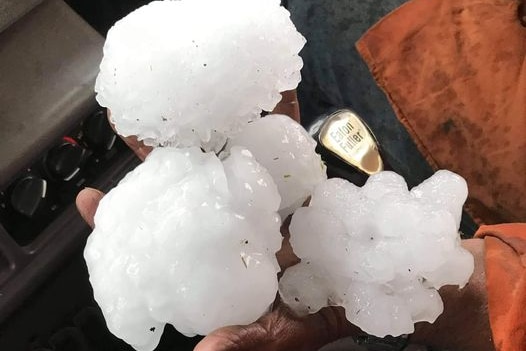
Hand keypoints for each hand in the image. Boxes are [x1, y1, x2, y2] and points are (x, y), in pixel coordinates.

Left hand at [76, 90, 359, 349]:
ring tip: (184, 94)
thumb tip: (205, 350)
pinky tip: (262, 90)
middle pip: (185, 181)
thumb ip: (243, 337)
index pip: (161, 235)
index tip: (88, 200)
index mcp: (218, 252)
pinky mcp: (296, 176)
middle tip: (125, 124)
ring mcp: (262, 193)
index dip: (124, 220)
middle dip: (153, 155)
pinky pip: (281, 140)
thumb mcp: (279, 333)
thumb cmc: (318, 313)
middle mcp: (232, 217)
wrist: (370, 285)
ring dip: (208, 122)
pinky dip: (275, 112)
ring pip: (227, 151)